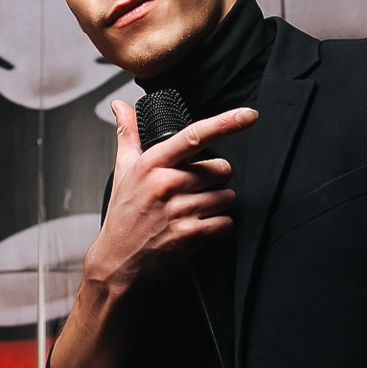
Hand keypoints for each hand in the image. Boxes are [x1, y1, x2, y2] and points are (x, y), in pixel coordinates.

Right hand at [84, 101, 256, 294]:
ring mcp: (179, 209)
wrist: (118, 261)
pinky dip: (219, 226)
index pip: (194, 136)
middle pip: (220, 169)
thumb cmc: (123, 215)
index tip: (248, 115)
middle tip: (195, 190)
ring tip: (193, 211)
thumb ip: (128, 134)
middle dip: (215, 179)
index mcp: (152, 163)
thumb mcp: (123, 170)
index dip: (226, 123)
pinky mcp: (190, 233)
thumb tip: (121, 107)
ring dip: (217, 204)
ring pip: (227, 196)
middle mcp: (167, 183)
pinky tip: (199, 227)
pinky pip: (226, 222)